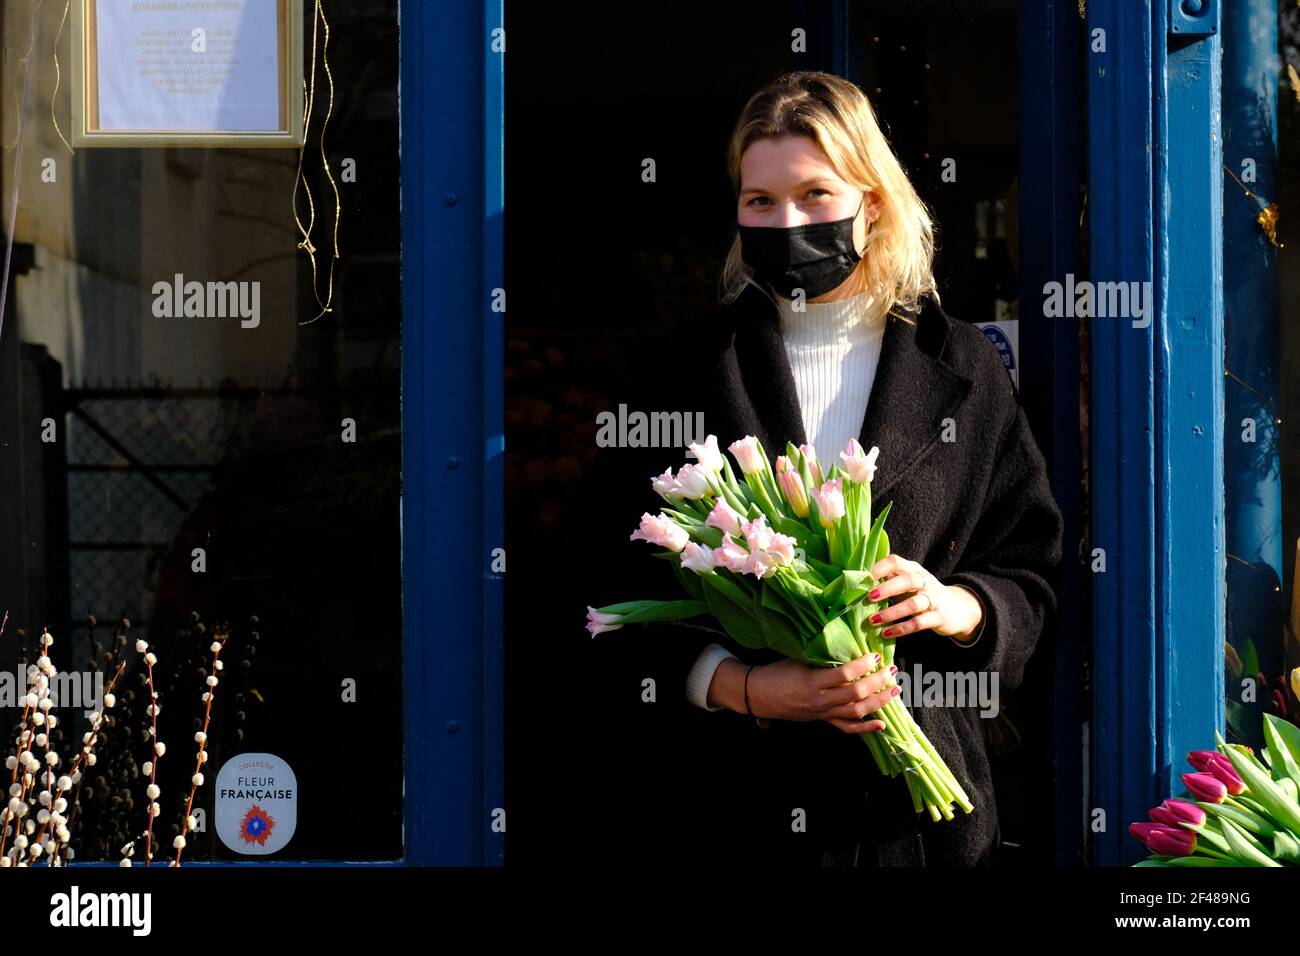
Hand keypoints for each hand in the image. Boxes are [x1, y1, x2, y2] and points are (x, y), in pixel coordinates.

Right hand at [744, 653, 899, 733]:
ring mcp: (822, 713)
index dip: (863, 665)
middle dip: (877, 682)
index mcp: (812, 681)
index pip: (844, 674)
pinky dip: (865, 727)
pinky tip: (881, 724)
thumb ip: (821, 657)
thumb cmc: (777, 672)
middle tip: (891, 670)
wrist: (758, 695)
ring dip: (878, 702)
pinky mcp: (822, 720)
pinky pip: (847, 728)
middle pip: (855, 694)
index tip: (875, 655)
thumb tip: (847, 647)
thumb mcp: (797, 659)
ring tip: (894, 690)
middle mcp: (820, 700)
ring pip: (856, 712)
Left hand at [866, 554, 982, 643]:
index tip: (863, 577)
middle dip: (887, 588)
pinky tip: (886, 633)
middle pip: (908, 580)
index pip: (896, 562)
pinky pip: (919, 623)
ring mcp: (933, 599)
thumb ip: (888, 580)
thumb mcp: (907, 584)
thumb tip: (855, 581)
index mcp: (912, 569)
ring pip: (913, 604)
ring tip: (873, 621)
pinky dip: (901, 628)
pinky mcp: (939, 617)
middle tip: (868, 597)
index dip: (880, 567)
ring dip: (891, 613)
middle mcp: (924, 581)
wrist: (957, 608)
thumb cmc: (921, 594)